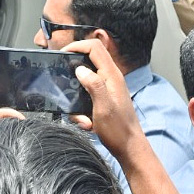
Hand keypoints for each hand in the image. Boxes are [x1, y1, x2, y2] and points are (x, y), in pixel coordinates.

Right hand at [59, 39, 145, 161]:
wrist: (130, 148)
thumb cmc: (118, 130)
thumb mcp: (103, 107)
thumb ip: (93, 85)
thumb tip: (80, 69)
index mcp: (112, 76)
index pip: (94, 47)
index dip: (77, 46)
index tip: (63, 54)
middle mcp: (111, 77)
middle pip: (90, 57)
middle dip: (74, 65)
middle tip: (62, 76)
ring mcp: (109, 87)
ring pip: (87, 75)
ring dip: (76, 89)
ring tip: (78, 112)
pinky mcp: (105, 96)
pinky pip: (88, 91)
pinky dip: (81, 103)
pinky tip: (85, 121)